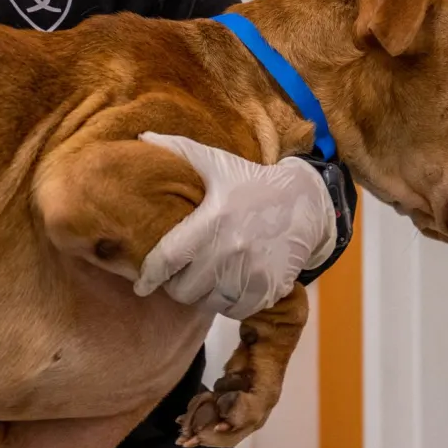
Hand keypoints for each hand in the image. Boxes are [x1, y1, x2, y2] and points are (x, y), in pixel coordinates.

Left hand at [133, 133, 336, 320]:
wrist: (306, 202)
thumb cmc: (252, 183)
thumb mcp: (217, 163)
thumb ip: (179, 150)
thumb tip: (143, 136)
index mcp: (211, 221)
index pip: (167, 259)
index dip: (149, 277)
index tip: (141, 285)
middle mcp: (230, 250)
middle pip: (185, 290)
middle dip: (179, 286)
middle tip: (182, 277)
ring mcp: (251, 272)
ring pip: (210, 303)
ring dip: (205, 296)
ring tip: (207, 281)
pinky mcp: (270, 289)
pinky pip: (238, 310)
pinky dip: (231, 304)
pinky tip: (230, 287)